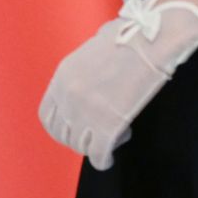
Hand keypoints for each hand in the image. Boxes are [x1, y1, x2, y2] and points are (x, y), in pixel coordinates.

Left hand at [38, 0, 197, 168]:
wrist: (150, 39)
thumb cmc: (129, 37)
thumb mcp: (92, 50)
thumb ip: (84, 70)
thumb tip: (94, 75)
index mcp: (63, 77)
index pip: (47, 114)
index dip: (60, 127)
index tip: (75, 129)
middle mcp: (68, 96)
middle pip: (61, 133)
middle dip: (76, 139)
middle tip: (93, 138)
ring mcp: (86, 111)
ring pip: (79, 145)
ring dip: (92, 147)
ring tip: (109, 139)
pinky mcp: (108, 124)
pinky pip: (97, 153)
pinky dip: (102, 160)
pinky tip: (107, 159)